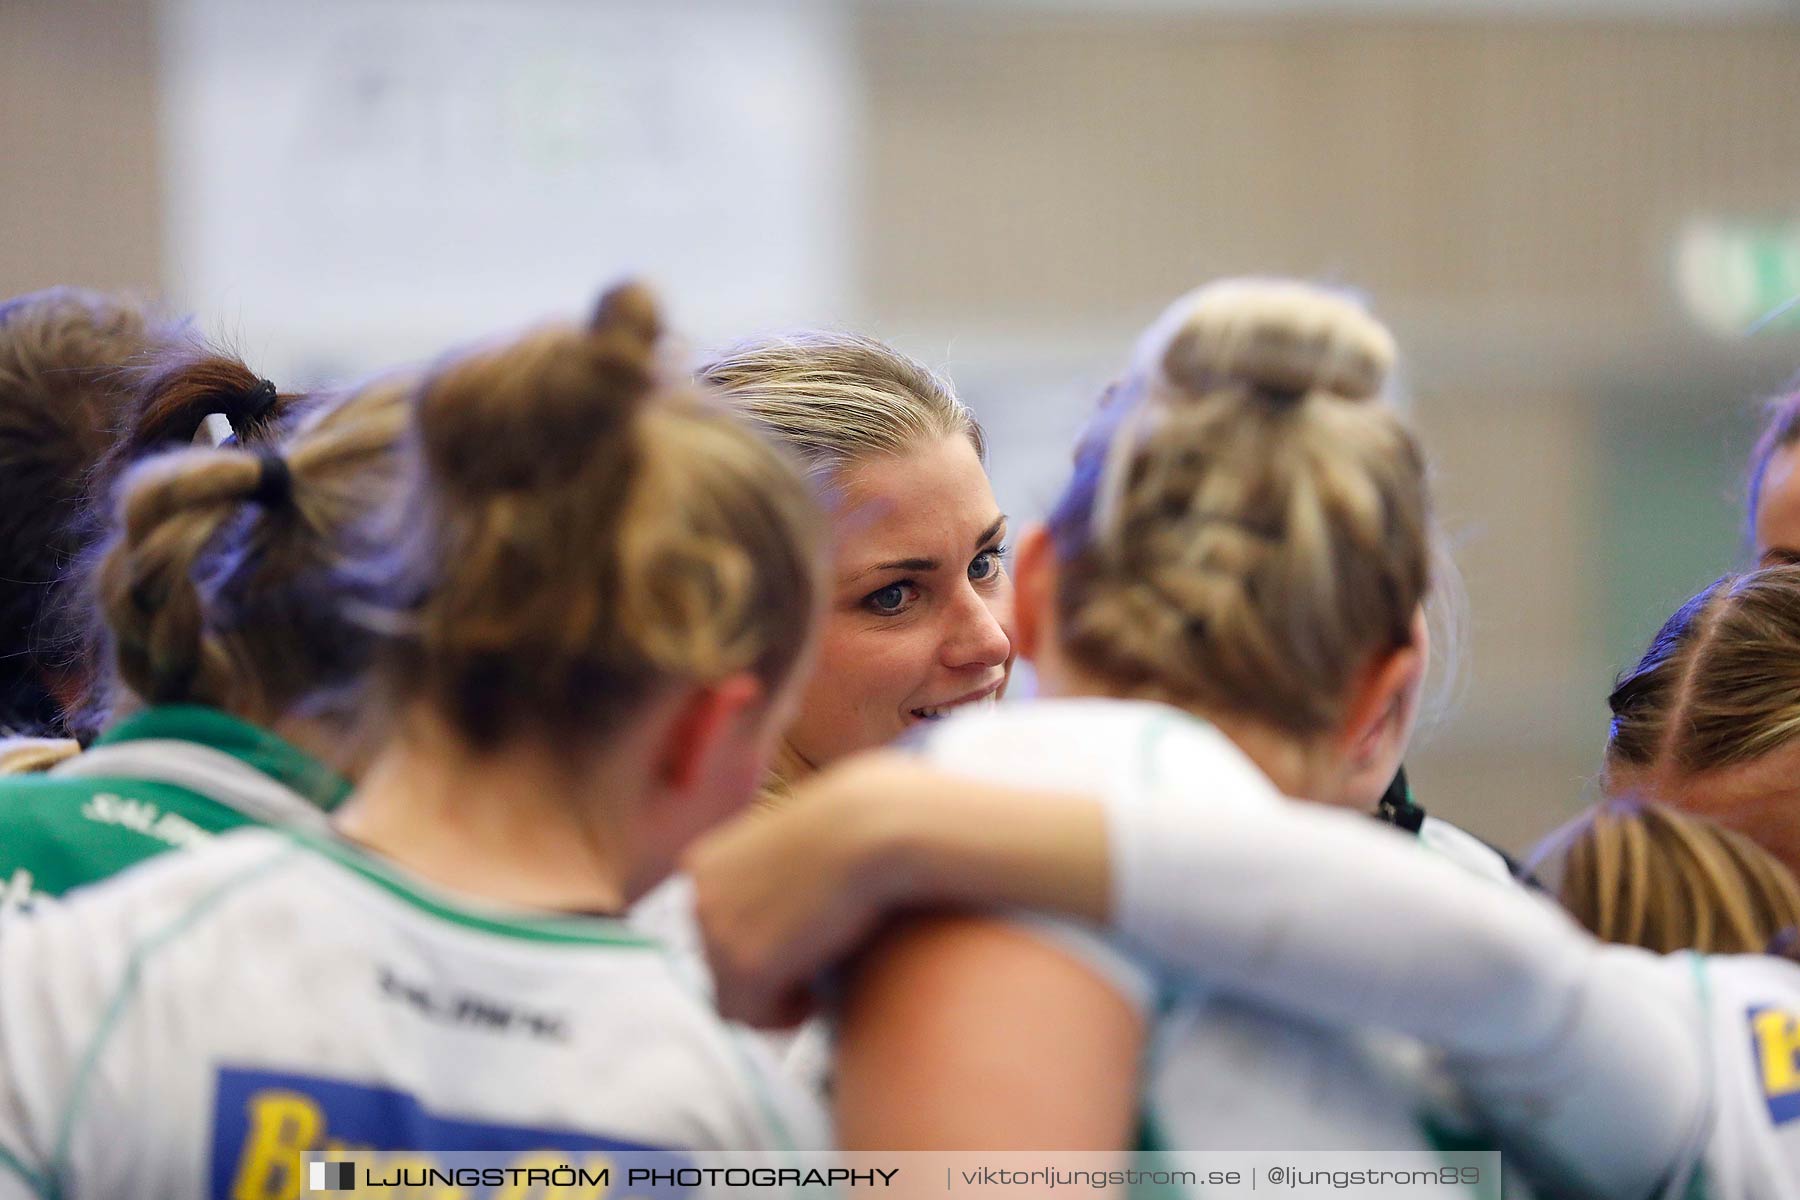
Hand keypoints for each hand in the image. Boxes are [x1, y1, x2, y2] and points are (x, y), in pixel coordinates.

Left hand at [683, 751, 937, 1027]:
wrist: (872, 830)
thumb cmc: (849, 835)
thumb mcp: (788, 852)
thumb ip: (762, 887)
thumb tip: (766, 936)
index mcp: (701, 867)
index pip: (707, 933)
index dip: (751, 948)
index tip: (792, 951)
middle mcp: (697, 900)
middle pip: (714, 970)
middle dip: (762, 978)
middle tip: (807, 977)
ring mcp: (716, 935)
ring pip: (731, 999)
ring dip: (772, 1000)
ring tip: (814, 988)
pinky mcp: (746, 966)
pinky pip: (753, 1016)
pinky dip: (784, 1016)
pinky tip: (816, 998)